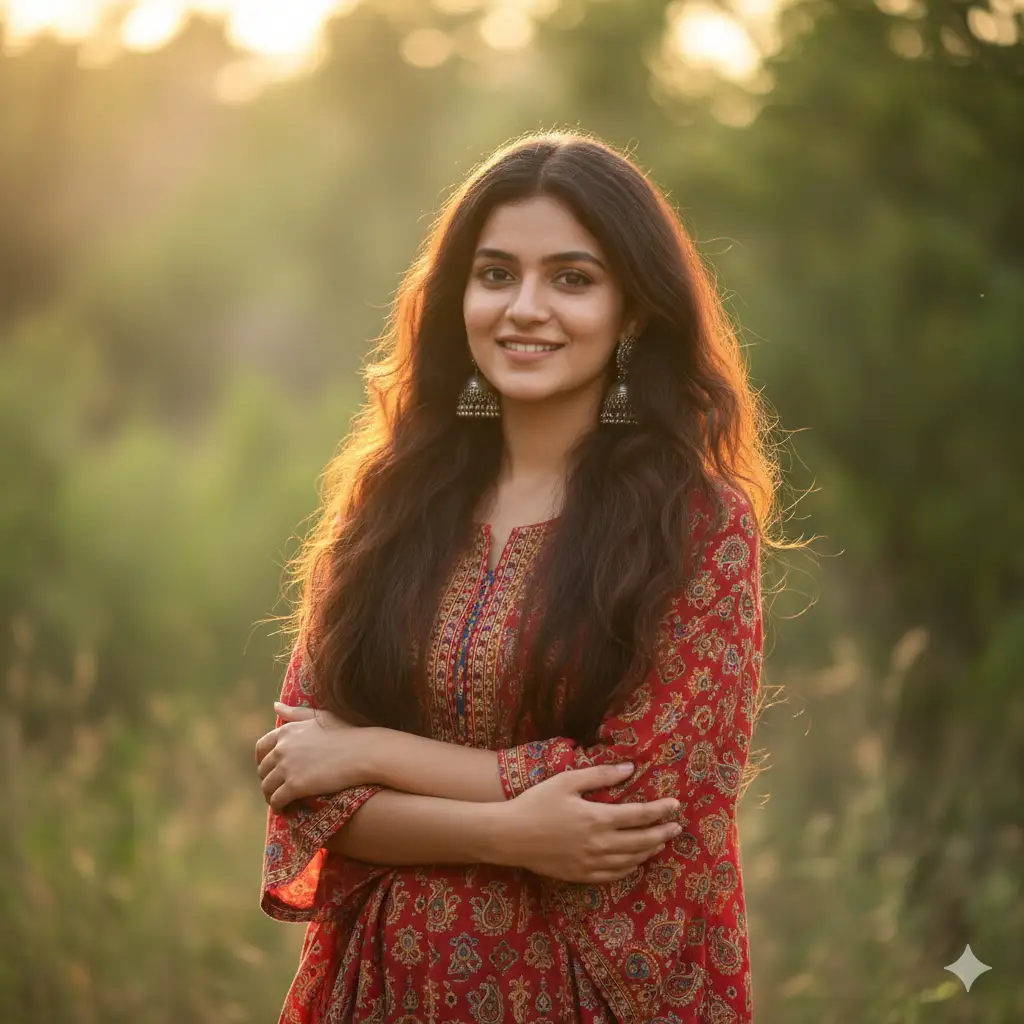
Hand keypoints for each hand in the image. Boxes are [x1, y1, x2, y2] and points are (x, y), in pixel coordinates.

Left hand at [255, 703, 370, 810]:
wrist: (364, 752)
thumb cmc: (348, 732)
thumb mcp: (320, 717)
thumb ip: (296, 713)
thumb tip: (275, 705)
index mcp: (287, 730)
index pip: (261, 747)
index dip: (262, 761)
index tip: (270, 769)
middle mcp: (282, 748)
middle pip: (263, 769)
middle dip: (268, 780)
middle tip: (277, 788)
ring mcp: (287, 767)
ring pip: (267, 787)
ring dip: (271, 796)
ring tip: (281, 801)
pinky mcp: (295, 785)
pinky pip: (277, 800)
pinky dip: (278, 807)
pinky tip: (286, 810)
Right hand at [497, 763, 680, 882]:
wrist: (510, 835)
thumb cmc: (536, 802)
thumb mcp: (567, 781)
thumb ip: (600, 775)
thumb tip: (630, 768)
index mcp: (598, 818)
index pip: (640, 816)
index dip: (661, 811)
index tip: (676, 806)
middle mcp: (600, 844)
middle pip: (641, 841)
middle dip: (662, 833)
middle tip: (676, 828)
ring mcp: (591, 863)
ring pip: (631, 861)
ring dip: (649, 852)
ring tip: (660, 844)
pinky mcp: (581, 875)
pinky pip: (613, 876)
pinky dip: (629, 869)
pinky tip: (634, 863)